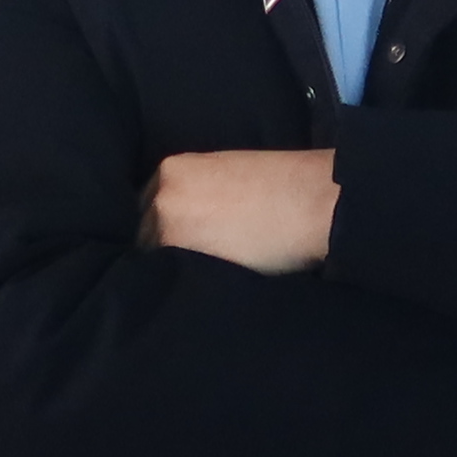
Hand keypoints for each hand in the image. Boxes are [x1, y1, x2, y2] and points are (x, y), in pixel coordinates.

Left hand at [143, 148, 338, 273]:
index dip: (164, 228)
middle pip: (144, 230)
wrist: (313, 200)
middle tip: (191, 265)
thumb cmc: (285, 189)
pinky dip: (178, 283)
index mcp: (173, 168)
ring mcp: (163, 220)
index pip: (147, 206)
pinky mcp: (175, 249)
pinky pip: (164, 274)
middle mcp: (160, 191)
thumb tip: (189, 225)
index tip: (181, 244)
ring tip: (200, 279)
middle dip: (162, 248)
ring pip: (152, 255)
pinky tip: (200, 287)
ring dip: (169, 268)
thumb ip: (198, 195)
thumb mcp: (229, 177)